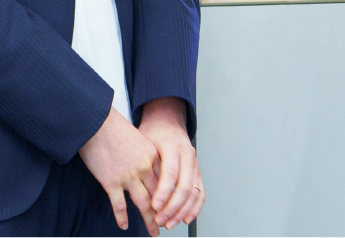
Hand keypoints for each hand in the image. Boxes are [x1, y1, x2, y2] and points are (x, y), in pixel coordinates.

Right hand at [78, 108, 161, 234]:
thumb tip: (146, 170)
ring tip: (153, 231)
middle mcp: (144, 167)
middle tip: (166, 224)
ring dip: (149, 220)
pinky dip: (122, 217)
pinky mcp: (111, 181)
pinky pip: (119, 205)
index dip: (170, 197)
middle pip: (159, 196)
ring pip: (144, 204)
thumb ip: (144, 155)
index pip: (166, 181)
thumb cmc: (113, 127)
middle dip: (164, 213)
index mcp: (152, 155)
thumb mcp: (137, 138)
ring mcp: (128, 176)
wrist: (95, 121)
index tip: (172, 207)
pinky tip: (124, 225)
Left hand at [138, 97, 203, 229]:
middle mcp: (188, 155)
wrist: (168, 122)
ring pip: (194, 192)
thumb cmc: (153, 133)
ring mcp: (195, 164)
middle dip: (172, 207)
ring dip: (183, 211)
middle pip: (185, 186)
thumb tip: (143, 192)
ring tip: (170, 223)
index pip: (170, 173)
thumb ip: (147, 166)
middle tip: (160, 220)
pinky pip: (200, 193)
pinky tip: (186, 219)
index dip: (163, 192)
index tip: (154, 206)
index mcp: (173, 146)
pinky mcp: (198, 172)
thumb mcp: (145, 143)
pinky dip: (195, 208)